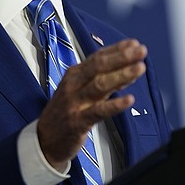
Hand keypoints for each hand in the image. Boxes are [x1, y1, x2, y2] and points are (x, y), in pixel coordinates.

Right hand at [37, 38, 146, 170]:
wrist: (44, 140)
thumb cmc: (65, 112)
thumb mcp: (81, 90)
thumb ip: (104, 80)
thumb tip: (128, 68)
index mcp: (75, 75)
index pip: (97, 57)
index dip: (117, 49)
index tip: (134, 43)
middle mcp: (74, 85)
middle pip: (99, 66)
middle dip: (121, 57)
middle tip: (140, 51)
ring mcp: (75, 103)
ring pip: (100, 85)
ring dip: (122, 75)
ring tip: (139, 68)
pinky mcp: (78, 121)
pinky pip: (99, 111)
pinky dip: (115, 105)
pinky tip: (129, 100)